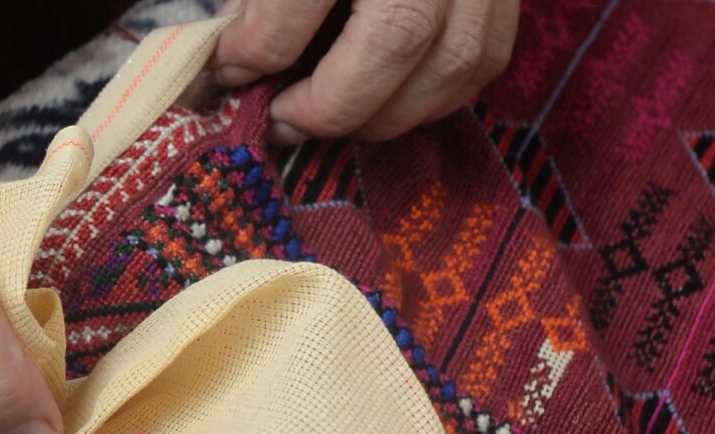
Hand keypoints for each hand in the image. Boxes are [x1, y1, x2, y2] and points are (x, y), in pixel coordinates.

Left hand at [211, 0, 518, 143]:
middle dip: (332, 102)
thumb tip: (231, 49)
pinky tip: (387, 101)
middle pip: (398, 35)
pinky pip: (488, 52)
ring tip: (329, 116)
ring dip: (386, 112)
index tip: (226, 69)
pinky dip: (437, 94)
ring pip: (454, 57)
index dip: (257, 48)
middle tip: (282, 118)